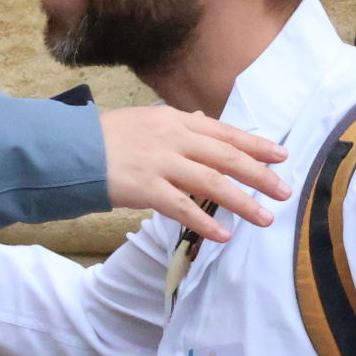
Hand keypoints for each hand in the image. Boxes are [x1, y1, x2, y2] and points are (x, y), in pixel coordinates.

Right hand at [100, 107, 289, 243]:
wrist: (71, 149)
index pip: (225, 132)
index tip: (280, 155)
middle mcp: (173, 139)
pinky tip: (224, 235)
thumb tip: (205, 120)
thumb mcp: (145, 120)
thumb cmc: (107, 137)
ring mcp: (160, 163)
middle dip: (259, 174)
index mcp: (176, 121)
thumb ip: (178, 124)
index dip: (255, 145)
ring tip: (265, 218)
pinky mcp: (145, 188)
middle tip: (284, 191)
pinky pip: (183, 207)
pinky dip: (206, 222)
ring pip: (212, 183)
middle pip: (227, 157)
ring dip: (243, 201)